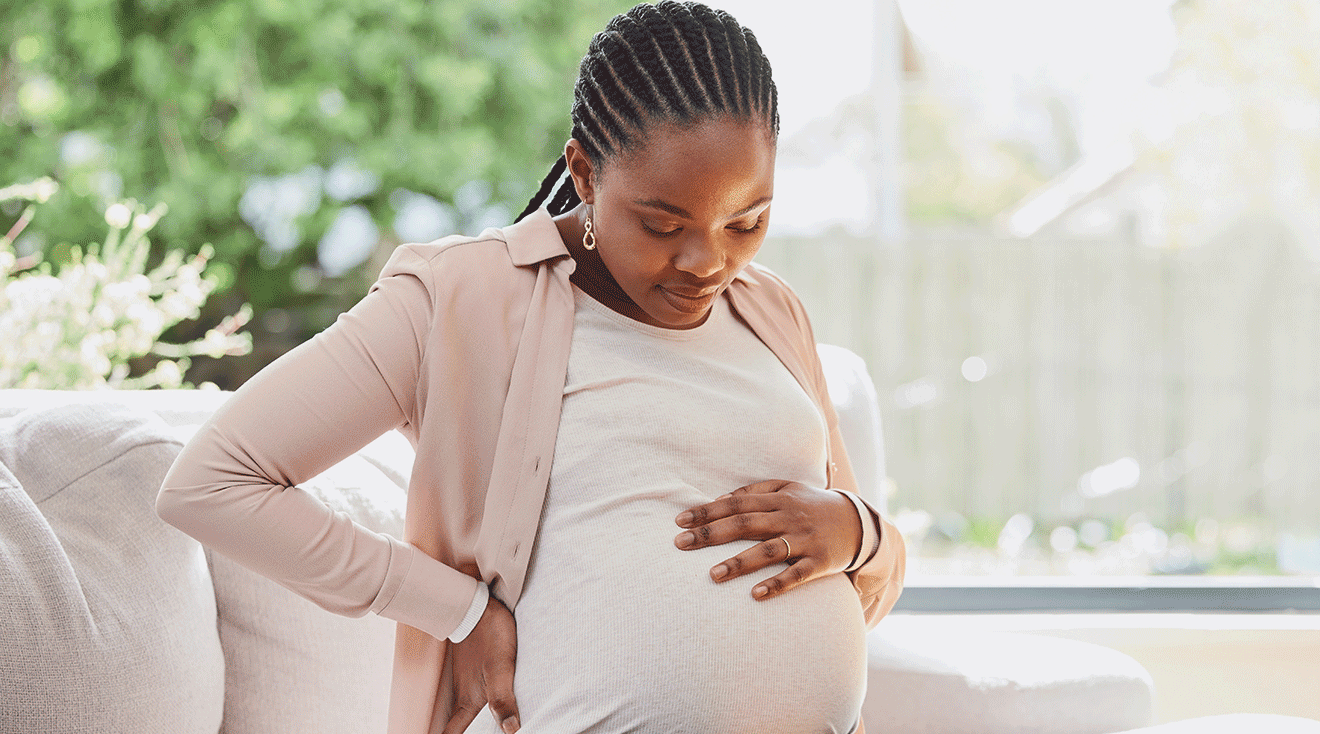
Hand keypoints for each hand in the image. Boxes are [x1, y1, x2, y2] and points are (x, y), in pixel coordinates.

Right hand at [442, 595, 520, 733]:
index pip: (451, 733)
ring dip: (469, 726)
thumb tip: (511, 730)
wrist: (478, 606)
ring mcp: (467, 683)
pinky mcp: (473, 672)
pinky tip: (488, 711)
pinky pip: (472, 699)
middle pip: (457, 728)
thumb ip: (503, 699)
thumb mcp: (501, 668)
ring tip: (483, 731)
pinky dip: (477, 711)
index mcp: (469, 701)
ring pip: (465, 714)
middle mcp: (464, 695)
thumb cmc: (490, 636)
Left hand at [673, 480, 862, 599]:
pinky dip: (776, 584)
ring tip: (712, 575)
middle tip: (681, 544)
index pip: (736, 503)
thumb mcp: (787, 488)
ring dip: (739, 563)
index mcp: (778, 498)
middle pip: (745, 524)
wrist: (858, 523)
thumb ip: (755, 491)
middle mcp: (790, 517)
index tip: (680, 521)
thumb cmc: (811, 505)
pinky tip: (755, 595)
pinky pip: (796, 575)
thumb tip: (720, 499)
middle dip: (711, 534)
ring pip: (768, 551)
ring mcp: (805, 540)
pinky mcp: (820, 563)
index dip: (707, 511)